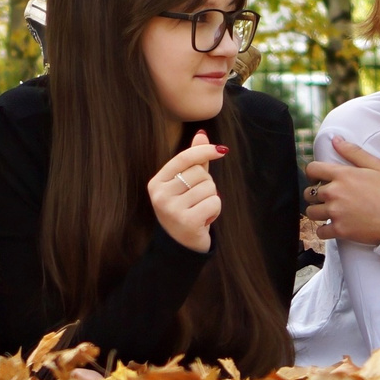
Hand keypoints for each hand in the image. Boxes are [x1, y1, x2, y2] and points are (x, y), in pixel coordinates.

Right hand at [146, 130, 226, 252]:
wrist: (180, 245)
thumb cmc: (184, 209)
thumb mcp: (185, 184)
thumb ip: (193, 160)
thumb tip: (202, 134)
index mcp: (156, 182)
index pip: (184, 158)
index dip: (204, 151)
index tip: (222, 150)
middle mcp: (160, 195)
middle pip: (200, 173)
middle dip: (206, 185)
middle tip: (197, 200)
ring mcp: (172, 209)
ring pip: (209, 188)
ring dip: (211, 199)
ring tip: (200, 210)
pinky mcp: (187, 221)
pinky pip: (214, 203)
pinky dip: (215, 211)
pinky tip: (204, 220)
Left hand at [304, 140, 379, 245]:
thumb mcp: (378, 166)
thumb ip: (354, 152)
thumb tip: (336, 140)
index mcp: (343, 175)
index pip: (312, 169)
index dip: (312, 173)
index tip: (318, 178)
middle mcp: (334, 193)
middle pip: (309, 192)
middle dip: (316, 194)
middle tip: (328, 197)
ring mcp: (336, 213)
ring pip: (311, 212)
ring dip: (318, 212)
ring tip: (330, 212)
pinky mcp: (340, 231)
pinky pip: (320, 232)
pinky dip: (324, 230)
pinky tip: (334, 227)